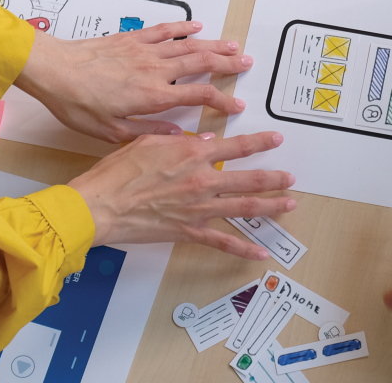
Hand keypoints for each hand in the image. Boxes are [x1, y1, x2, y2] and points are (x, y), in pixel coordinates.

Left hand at [14, 22, 251, 142]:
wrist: (54, 70)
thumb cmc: (77, 103)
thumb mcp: (111, 132)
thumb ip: (148, 134)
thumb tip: (176, 136)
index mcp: (153, 96)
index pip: (199, 95)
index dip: (222, 100)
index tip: (235, 106)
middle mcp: (155, 70)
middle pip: (201, 63)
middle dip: (227, 64)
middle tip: (247, 63)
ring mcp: (144, 51)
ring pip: (188, 45)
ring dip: (213, 44)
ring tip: (232, 45)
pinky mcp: (132, 38)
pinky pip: (164, 30)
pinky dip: (182, 27)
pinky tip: (196, 25)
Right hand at [70, 131, 295, 258]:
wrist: (100, 206)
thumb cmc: (117, 173)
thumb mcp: (147, 143)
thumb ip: (178, 141)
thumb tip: (203, 141)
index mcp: (192, 154)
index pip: (236, 146)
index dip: (260, 142)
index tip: (276, 139)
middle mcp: (202, 180)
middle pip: (249, 179)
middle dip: (274, 177)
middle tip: (291, 176)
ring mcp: (199, 208)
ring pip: (245, 208)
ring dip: (271, 206)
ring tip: (290, 203)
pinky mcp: (189, 232)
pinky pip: (223, 242)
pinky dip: (244, 249)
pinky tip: (262, 252)